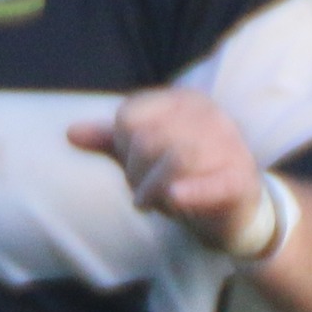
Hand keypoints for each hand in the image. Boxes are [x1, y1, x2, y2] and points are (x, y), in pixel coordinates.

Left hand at [70, 88, 272, 255]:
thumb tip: (71, 132)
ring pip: (175, 158)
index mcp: (183, 101)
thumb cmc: (184, 175)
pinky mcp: (240, 179)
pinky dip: (188, 192)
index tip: (134, 166)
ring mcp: (229, 145)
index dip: (121, 147)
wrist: (233, 210)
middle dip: (135, 173)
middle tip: (144, 191)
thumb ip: (110, 140)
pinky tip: (174, 199)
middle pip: (147, 138)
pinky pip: (211, 183)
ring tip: (157, 203)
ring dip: (154, 189)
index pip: (129, 116)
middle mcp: (209, 115)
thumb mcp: (145, 154)